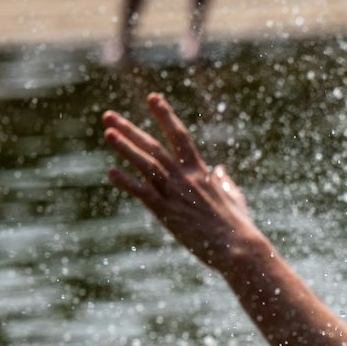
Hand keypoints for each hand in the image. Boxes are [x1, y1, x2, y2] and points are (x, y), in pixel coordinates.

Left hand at [103, 95, 265, 275]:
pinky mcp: (168, 213)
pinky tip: (111, 172)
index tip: (152, 97)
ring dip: (126, 148)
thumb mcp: (235, 198)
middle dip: (130, 129)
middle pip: (154, 146)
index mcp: (201, 172)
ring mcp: (175, 194)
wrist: (238, 248)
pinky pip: (144, 193)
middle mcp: (185, 178)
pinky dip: (127, 182)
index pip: (179, 136)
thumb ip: (226, 182)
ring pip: (146, 165)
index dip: (165, 115)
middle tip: (108, 116)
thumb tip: (221, 170)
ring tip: (108, 133)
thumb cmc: (239, 226)